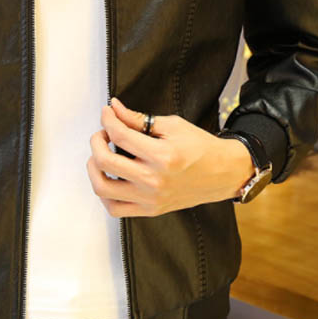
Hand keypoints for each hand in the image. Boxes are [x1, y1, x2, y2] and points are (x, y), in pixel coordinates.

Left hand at [86, 97, 254, 216]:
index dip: (108, 120)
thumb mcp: (172, 126)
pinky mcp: (150, 210)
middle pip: (105, 162)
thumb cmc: (201, 148)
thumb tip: (115, 108)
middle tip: (102, 133)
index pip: (120, 136)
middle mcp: (154, 180)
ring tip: (101, 156)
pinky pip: (115, 208)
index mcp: (163, 156)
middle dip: (96, 141)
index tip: (106, 113)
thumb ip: (139, 119)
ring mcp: (151, 199)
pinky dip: (105, 194)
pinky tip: (109, 178)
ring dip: (94, 168)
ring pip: (103, 188)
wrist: (223, 173)